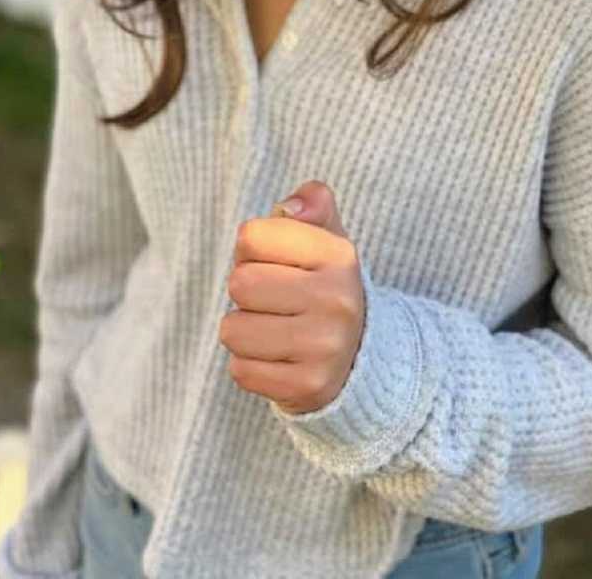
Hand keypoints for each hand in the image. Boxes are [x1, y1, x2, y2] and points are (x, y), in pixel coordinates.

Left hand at [219, 181, 365, 414]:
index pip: (251, 236)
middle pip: (239, 283)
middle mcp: (337, 299)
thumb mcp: (327, 239)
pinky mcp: (308, 386)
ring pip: (233, 330)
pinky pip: (240, 370)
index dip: (250, 249)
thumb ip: (312, 205)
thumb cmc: (323, 286)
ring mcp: (325, 347)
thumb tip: (288, 208)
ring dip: (243, 330)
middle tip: (272, 299)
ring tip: (273, 329)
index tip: (274, 262)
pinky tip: (277, 357)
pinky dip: (249, 364)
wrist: (358, 358)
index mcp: (339, 255)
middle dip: (245, 292)